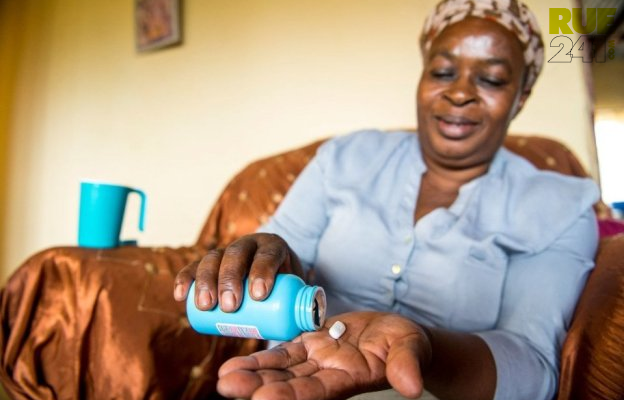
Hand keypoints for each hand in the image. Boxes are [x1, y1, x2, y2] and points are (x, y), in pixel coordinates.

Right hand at [173, 233, 302, 311]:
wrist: (268, 277)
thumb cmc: (285, 288)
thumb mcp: (297, 289)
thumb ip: (304, 303)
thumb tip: (312, 324)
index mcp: (273, 246)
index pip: (268, 253)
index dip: (262, 271)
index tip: (259, 296)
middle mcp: (248, 244)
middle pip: (236, 255)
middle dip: (231, 280)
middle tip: (231, 307)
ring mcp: (225, 251)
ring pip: (212, 258)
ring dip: (206, 281)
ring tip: (206, 306)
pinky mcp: (207, 263)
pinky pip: (192, 267)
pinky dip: (185, 279)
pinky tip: (180, 296)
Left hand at [216, 312, 431, 399]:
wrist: (395, 334)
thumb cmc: (407, 343)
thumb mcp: (411, 349)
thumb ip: (407, 365)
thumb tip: (412, 386)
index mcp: (348, 380)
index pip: (315, 392)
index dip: (289, 397)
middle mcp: (326, 376)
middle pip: (287, 385)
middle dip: (257, 387)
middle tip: (226, 386)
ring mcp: (315, 362)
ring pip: (279, 371)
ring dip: (252, 374)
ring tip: (223, 377)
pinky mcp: (309, 346)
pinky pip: (282, 353)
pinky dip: (260, 359)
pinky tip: (236, 363)